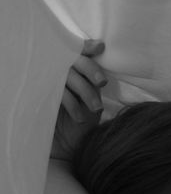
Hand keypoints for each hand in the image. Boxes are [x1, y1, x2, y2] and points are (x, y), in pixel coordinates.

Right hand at [51, 39, 107, 160]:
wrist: (68, 146)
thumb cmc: (84, 121)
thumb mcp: (93, 103)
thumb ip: (95, 86)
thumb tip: (102, 74)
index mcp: (76, 71)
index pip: (80, 53)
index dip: (88, 47)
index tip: (99, 47)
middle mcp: (62, 72)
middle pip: (74, 61)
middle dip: (90, 69)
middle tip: (102, 82)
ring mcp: (51, 82)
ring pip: (68, 77)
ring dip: (85, 92)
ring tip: (96, 108)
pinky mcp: (44, 95)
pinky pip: (57, 93)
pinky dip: (71, 104)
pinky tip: (80, 117)